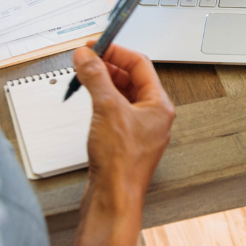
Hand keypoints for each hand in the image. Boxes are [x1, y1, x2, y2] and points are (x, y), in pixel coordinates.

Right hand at [71, 43, 174, 205]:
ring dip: (104, 83)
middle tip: (87, 59)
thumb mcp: (107, 109)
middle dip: (108, 66)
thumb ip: (96, 78)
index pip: (140, 64)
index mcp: (159, 105)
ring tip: (85, 76)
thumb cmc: (122, 164)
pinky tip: (89, 102)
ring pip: (123, 96)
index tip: (97, 46)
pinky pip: (115, 112)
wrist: (114, 199)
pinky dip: (102, 102)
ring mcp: (140, 130)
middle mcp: (153, 117)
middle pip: (132, 79)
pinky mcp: (125, 143)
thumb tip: (87, 57)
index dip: (117, 51)